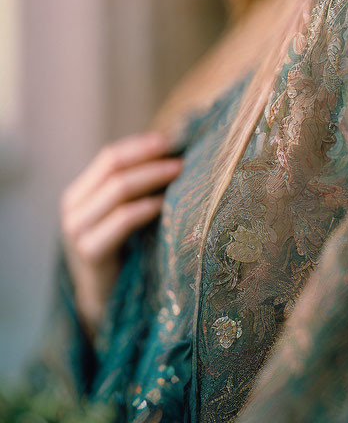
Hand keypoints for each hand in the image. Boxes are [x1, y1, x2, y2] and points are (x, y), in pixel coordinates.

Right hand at [59, 130, 183, 339]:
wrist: (104, 300)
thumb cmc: (121, 250)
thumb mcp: (120, 213)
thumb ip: (133, 186)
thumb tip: (172, 150)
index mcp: (78, 193)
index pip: (109, 157)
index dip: (140, 146)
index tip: (171, 140)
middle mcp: (72, 209)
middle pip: (114, 169)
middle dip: (150, 159)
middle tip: (181, 157)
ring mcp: (77, 231)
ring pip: (118, 190)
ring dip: (153, 177)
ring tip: (180, 173)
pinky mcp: (89, 253)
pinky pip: (122, 220)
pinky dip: (146, 207)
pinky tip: (164, 203)